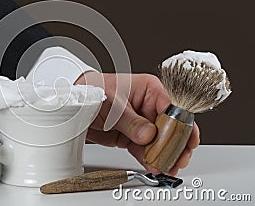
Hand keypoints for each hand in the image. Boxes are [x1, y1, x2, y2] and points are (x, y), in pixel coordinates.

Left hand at [75, 72, 199, 175]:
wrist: (74, 104)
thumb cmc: (93, 91)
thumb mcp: (113, 105)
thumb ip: (131, 121)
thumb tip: (148, 135)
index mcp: (149, 90)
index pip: (173, 108)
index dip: (181, 125)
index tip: (184, 141)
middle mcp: (148, 106)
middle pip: (170, 128)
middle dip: (176, 145)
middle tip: (178, 159)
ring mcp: (141, 123)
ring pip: (159, 142)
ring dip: (164, 156)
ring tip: (167, 167)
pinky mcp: (132, 136)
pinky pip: (145, 150)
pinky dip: (149, 159)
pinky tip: (154, 166)